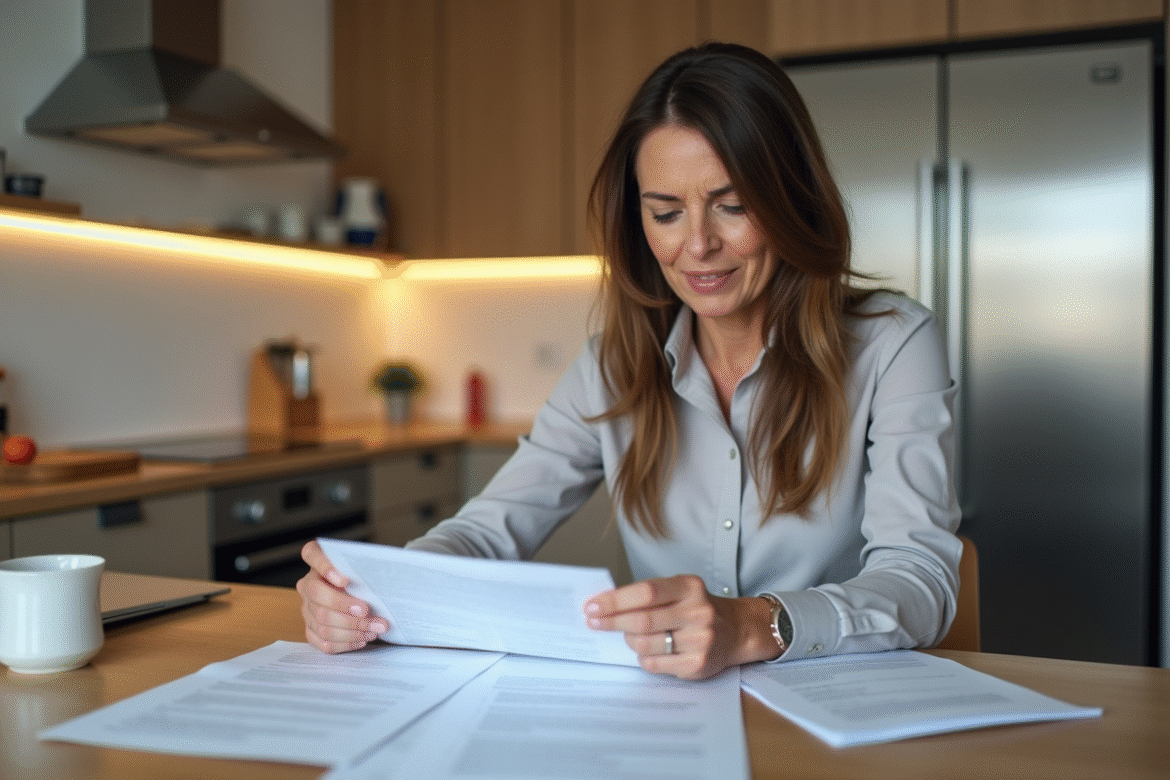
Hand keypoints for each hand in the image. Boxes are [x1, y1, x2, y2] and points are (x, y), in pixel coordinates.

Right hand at [297, 540, 388, 652]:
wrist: (362, 597)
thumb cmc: (364, 580)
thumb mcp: (364, 569)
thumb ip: (365, 570)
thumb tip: (383, 582)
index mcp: (317, 562)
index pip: (312, 553)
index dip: (324, 566)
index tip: (345, 579)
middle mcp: (307, 585)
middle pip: (317, 595)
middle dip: (345, 605)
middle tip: (367, 611)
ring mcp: (307, 609)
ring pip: (322, 622)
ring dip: (351, 629)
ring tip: (373, 629)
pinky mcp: (311, 630)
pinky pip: (324, 641)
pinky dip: (345, 643)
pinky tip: (362, 639)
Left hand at [583, 575, 780, 679]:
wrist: (735, 630)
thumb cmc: (696, 608)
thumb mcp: (679, 590)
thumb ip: (648, 595)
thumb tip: (604, 604)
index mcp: (689, 587)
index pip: (646, 592)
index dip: (615, 600)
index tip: (592, 606)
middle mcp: (697, 612)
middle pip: (642, 620)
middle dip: (611, 622)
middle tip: (593, 622)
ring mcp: (700, 640)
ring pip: (645, 644)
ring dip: (629, 640)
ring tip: (630, 636)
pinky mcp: (697, 664)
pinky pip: (654, 663)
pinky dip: (643, 657)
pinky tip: (648, 650)